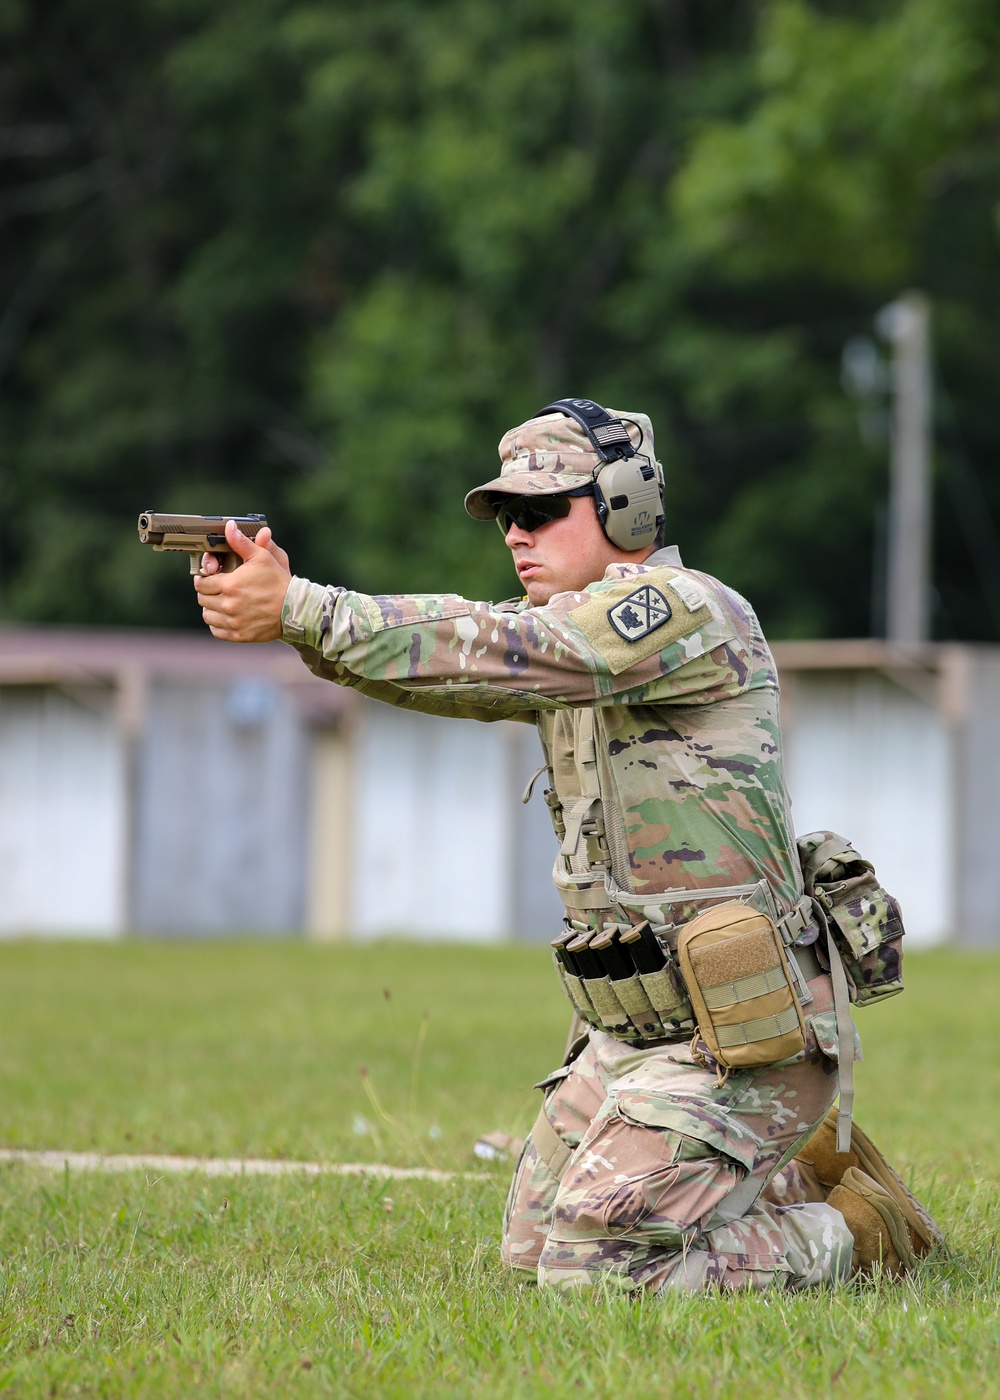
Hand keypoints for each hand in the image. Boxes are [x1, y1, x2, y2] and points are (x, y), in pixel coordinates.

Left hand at [194, 519, 291, 642]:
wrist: (295, 609)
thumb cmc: (279, 582)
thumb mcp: (262, 557)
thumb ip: (241, 542)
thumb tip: (229, 527)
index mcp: (230, 585)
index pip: (201, 583)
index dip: (204, 578)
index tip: (210, 577)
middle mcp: (229, 605)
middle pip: (202, 599)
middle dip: (207, 592)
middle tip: (217, 589)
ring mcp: (233, 622)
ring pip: (207, 616)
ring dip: (211, 609)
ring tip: (222, 602)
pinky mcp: (239, 635)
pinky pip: (217, 631)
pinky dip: (218, 624)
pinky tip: (227, 616)